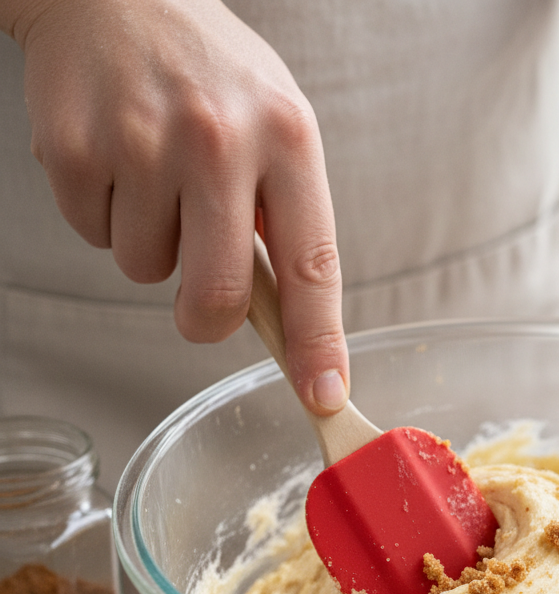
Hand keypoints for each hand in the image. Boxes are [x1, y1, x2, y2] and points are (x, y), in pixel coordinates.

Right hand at [5, 0, 346, 415]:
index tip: (324, 393)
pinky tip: (118, 162)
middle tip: (203, 295)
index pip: (313, 265)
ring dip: (152, 245)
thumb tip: (292, 324)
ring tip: (158, 176)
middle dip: (208, 319)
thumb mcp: (279, 127)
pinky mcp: (75, 147)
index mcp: (288, 137)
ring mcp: (142, 141)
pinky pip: (93, 237)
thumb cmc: (212, 75)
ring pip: (145, 271)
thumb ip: (289, 219)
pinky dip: (105, 215)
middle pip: (217, 297)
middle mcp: (219, 139)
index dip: (317, 342)